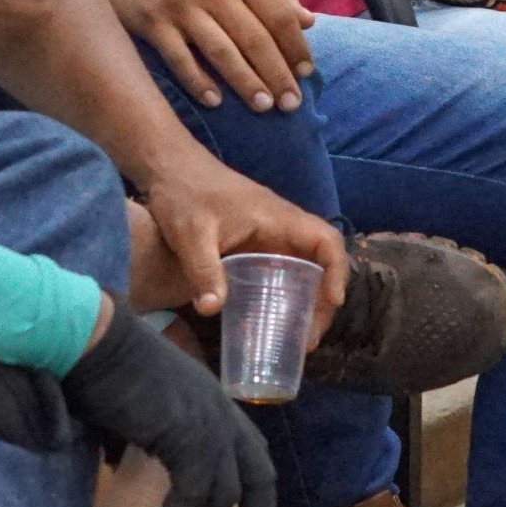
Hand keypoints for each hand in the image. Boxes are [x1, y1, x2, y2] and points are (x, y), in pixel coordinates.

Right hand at [60, 297, 277, 506]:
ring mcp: (209, 422)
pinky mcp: (188, 433)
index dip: (256, 499)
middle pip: (258, 478)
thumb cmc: (103, 370)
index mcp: (214, 406)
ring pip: (222, 495)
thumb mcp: (129, 415)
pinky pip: (193, 493)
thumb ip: (133, 440)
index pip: (253, 458)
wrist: (90, 343)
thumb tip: (120, 469)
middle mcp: (221, 412)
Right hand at [85, 0, 318, 111]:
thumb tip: (307, 21)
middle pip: (255, 38)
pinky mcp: (152, 22)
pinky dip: (199, 82)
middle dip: (277, 75)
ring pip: (222, 52)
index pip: (278, 13)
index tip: (306, 73)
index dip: (295, 46)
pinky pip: (181, 60)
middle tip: (292, 104)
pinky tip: (215, 101)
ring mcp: (181, 4)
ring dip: (246, 83)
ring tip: (263, 107)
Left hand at [131, 152, 347, 335]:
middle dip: (323, 300)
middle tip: (310, 338)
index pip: (326, 240)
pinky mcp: (254, 243)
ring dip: (308, 301)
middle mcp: (281, 226)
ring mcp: (269, 234)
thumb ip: (203, 270)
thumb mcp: (190, 234)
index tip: (333, 301)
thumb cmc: (183, 192)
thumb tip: (212, 311)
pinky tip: (270, 321)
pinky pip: (281, 271)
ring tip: (299, 338)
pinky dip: (286, 295)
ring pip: (303, 268)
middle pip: (321, 261)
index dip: (337, 270)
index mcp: (277, 217)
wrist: (168, 168)